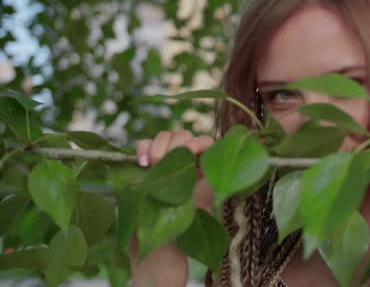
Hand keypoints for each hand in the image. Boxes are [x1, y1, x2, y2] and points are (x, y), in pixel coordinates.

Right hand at [130, 130, 214, 286]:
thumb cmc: (182, 234)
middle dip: (175, 145)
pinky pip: (145, 145)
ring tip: (151, 163)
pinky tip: (141, 161)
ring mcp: (166, 164)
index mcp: (205, 172)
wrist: (156, 253)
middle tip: (164, 162)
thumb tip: (202, 161)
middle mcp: (187, 165)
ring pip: (165, 137)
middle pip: (184, 136)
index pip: (207, 143)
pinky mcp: (146, 167)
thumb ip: (201, 183)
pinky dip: (142, 148)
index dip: (200, 142)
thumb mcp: (197, 207)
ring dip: (158, 145)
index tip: (191, 151)